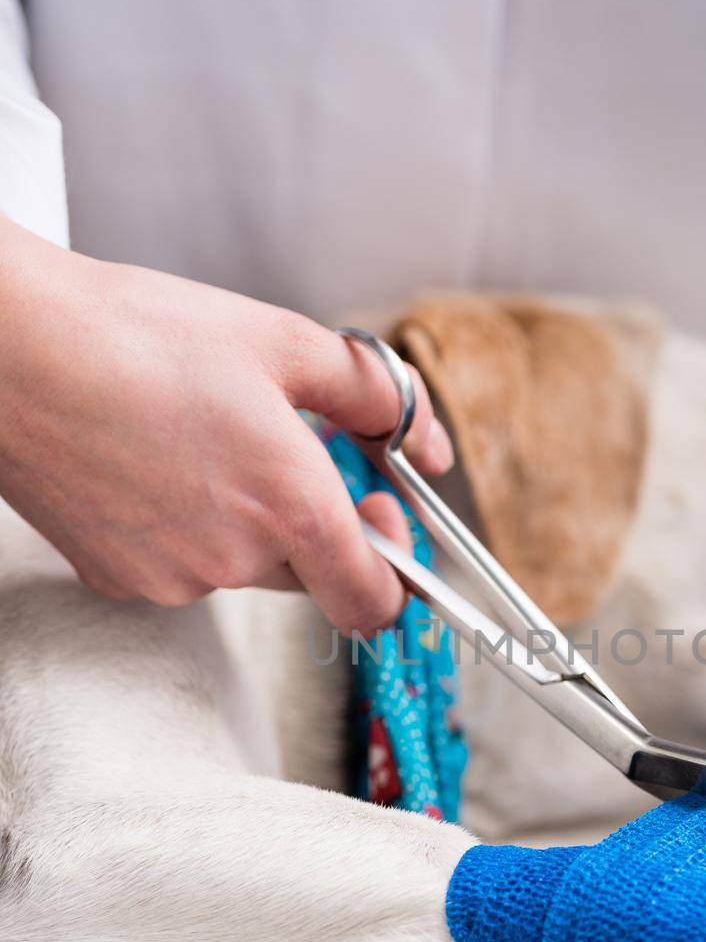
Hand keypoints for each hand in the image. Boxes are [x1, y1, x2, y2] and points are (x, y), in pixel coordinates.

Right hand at [0, 217, 451, 633]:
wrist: (11, 351)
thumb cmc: (137, 336)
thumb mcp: (286, 343)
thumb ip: (380, 398)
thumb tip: (427, 443)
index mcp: (292, 510)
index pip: (375, 605)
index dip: (395, 573)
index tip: (381, 517)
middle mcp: (235, 562)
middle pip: (309, 573)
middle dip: (311, 520)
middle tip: (282, 445)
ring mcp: (170, 579)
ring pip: (241, 567)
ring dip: (243, 519)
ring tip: (199, 437)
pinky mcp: (115, 579)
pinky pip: (178, 565)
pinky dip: (183, 526)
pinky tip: (152, 462)